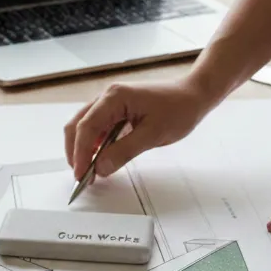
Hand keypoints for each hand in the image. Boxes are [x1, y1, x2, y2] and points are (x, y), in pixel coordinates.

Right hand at [64, 78, 214, 178]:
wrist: (194, 94)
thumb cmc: (179, 108)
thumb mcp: (153, 134)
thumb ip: (124, 151)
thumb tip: (101, 167)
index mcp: (115, 97)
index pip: (87, 127)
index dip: (80, 153)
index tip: (81, 174)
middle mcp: (108, 96)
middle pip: (78, 125)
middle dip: (76, 151)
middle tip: (82, 175)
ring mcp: (110, 102)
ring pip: (85, 127)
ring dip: (84, 148)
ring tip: (91, 170)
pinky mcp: (116, 110)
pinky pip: (97, 127)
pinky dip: (94, 144)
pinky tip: (101, 158)